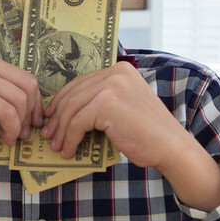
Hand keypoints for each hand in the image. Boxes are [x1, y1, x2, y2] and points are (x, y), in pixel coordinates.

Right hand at [0, 54, 41, 162]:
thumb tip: (27, 111)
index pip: (25, 77)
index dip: (35, 102)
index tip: (33, 121)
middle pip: (27, 86)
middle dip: (32, 113)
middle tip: (25, 132)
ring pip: (19, 100)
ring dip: (21, 123)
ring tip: (13, 138)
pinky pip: (6, 111)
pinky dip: (11, 129)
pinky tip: (5, 139)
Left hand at [41, 63, 183, 170]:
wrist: (170, 147)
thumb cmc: (148, 133)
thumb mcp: (124, 106)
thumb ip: (102, 100)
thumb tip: (67, 111)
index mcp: (120, 69)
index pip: (81, 82)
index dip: (62, 100)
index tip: (51, 116)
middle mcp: (116, 73)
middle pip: (74, 93)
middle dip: (57, 116)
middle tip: (48, 133)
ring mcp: (111, 86)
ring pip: (72, 108)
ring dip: (61, 130)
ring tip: (56, 146)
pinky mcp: (106, 104)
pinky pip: (77, 122)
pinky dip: (69, 139)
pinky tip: (68, 151)